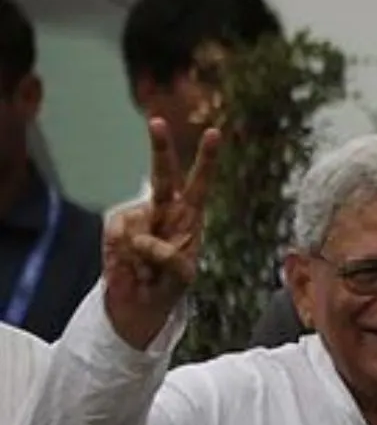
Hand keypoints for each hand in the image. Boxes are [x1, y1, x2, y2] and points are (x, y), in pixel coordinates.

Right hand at [103, 119, 218, 348]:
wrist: (140, 303)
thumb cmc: (169, 284)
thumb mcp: (183, 276)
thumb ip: (171, 258)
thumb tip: (143, 240)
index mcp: (190, 215)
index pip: (200, 183)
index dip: (206, 159)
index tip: (213, 132)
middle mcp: (164, 208)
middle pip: (162, 174)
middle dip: (159, 147)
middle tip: (157, 122)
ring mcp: (138, 215)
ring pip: (140, 227)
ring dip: (145, 255)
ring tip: (149, 268)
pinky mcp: (116, 226)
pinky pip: (122, 238)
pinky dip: (128, 256)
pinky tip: (132, 265)